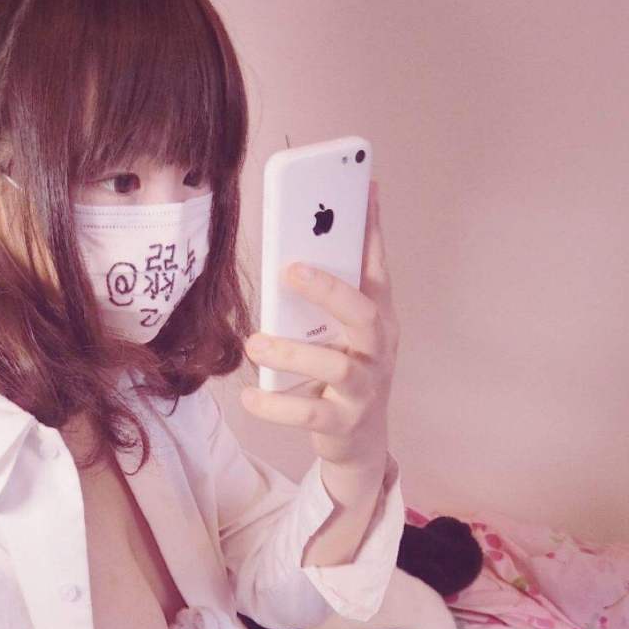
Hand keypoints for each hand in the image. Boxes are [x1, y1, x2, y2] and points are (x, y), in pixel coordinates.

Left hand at [241, 179, 397, 471]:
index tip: (360, 186)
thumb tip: (299, 246)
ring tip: (254, 343)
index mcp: (377, 320)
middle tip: (288, 268)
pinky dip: (276, 405)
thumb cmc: (345, 375)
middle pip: (364, 314)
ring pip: (336, 365)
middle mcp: (378, 350)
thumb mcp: (342, 333)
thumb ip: (327, 296)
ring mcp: (365, 388)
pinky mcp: (344, 422)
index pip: (377, 269)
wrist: (361, 441)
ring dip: (291, 352)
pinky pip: (310, 412)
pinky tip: (249, 397)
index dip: (372, 230)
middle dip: (328, 289)